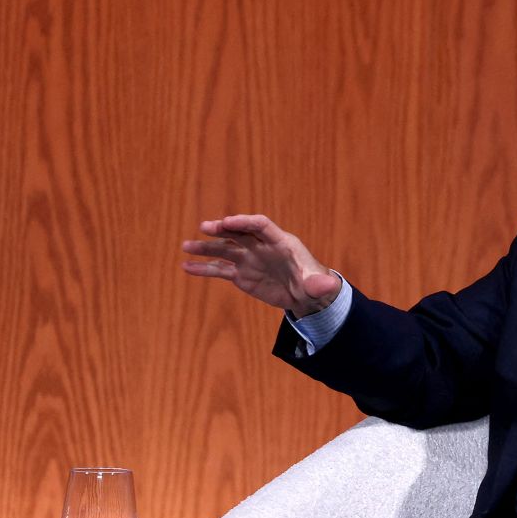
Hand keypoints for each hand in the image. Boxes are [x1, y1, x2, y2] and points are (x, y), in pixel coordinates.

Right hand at [181, 214, 340, 315]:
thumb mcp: (317, 285)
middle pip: (239, 233)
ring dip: (206, 247)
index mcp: (280, 242)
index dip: (245, 222)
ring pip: (224, 249)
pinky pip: (219, 269)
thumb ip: (319, 284)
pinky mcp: (240, 274)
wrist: (303, 295)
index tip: (228, 222)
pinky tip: (187, 267)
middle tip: (205, 227)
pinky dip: (204, 268)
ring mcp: (249, 259)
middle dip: (223, 229)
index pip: (261, 225)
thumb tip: (330, 286)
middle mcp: (260, 246)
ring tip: (186, 246)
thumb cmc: (312, 283)